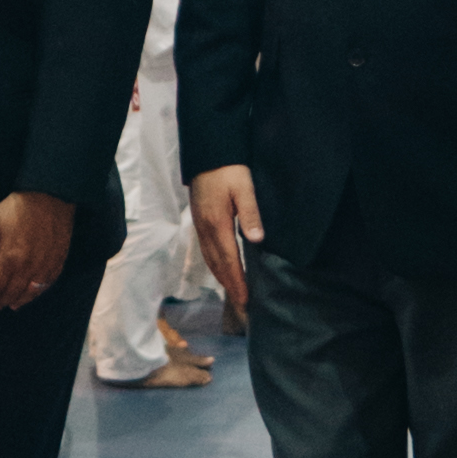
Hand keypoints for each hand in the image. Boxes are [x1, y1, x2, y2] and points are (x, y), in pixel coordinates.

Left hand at [0, 189, 73, 313]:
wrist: (52, 195)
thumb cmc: (20, 206)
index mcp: (9, 256)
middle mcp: (27, 265)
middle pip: (12, 291)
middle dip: (1, 300)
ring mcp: (44, 264)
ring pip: (31, 291)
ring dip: (20, 300)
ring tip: (12, 305)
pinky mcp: (58, 260)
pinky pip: (48, 282)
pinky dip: (39, 291)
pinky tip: (34, 292)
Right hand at [190, 162, 265, 315]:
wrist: (207, 152)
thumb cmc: (229, 169)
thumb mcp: (244, 188)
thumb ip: (250, 214)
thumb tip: (257, 240)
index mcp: (217, 224)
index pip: (228, 260)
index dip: (237, 282)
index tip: (245, 300)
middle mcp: (205, 229)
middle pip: (217, 265)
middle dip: (229, 286)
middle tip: (242, 305)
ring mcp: (200, 225)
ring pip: (210, 259)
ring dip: (221, 277)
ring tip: (233, 292)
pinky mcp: (199, 220)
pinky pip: (207, 250)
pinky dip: (215, 264)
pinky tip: (222, 268)